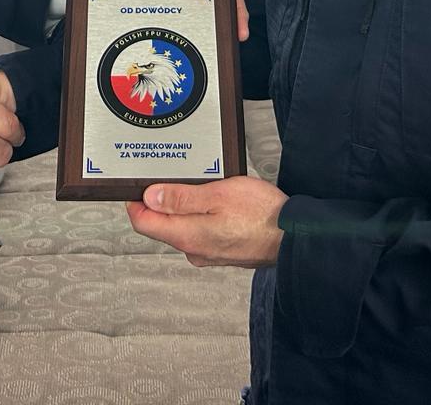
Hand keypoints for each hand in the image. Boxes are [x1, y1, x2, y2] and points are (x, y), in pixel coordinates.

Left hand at [70, 0, 248, 41]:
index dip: (235, 5)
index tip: (239, 26)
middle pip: (208, 9)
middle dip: (220, 29)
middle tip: (223, 49)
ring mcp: (164, 3)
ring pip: (187, 24)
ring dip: (195, 38)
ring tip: (201, 57)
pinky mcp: (148, 15)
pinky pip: (163, 31)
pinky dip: (170, 42)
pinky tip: (173, 54)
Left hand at [125, 176, 286, 267]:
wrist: (295, 236)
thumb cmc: (262, 215)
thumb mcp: (217, 194)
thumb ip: (180, 198)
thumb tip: (150, 198)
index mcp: (186, 237)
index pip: (143, 223)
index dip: (135, 202)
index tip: (135, 185)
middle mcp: (194, 250)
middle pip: (162, 225)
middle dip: (160, 201)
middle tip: (167, 177)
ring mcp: (209, 253)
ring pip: (183, 227)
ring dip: (183, 207)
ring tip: (197, 185)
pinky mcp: (223, 250)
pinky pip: (201, 231)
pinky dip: (201, 215)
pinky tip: (215, 201)